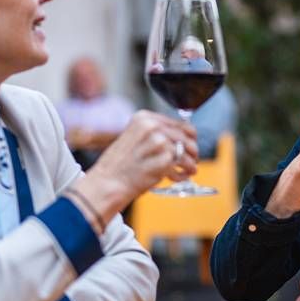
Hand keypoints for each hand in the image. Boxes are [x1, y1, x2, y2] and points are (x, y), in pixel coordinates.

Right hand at [73, 111, 196, 221]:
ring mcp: (158, 142)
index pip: (180, 124)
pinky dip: (181, 175)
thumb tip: (181, 138)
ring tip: (187, 171)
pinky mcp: (163, 159)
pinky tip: (175, 178)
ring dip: (189, 164)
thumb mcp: (134, 138)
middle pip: (187, 137)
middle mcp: (152, 126)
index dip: (189, 137)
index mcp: (144, 118)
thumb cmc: (119, 165)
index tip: (189, 146)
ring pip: (186, 152)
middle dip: (192, 151)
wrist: (107, 183)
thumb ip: (155, 134)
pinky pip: (182, 167)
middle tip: (192, 161)